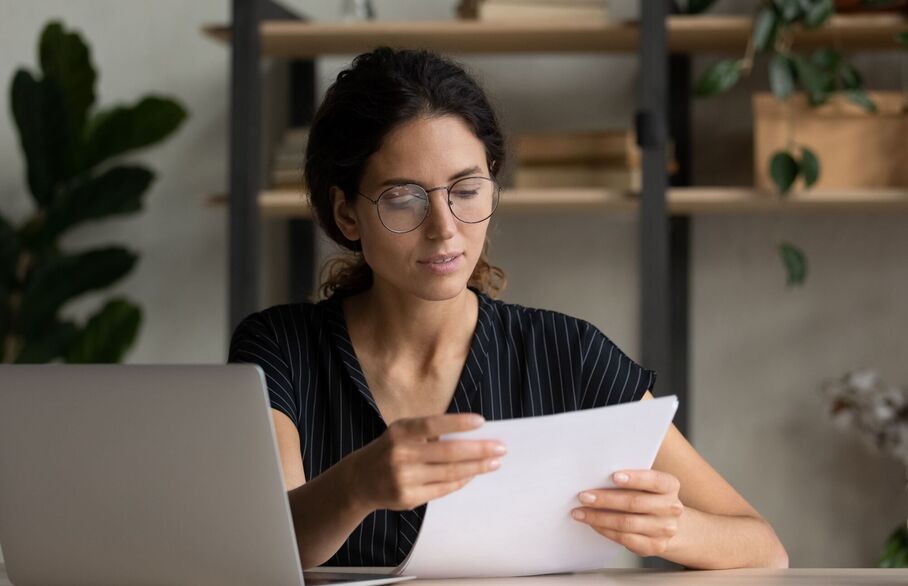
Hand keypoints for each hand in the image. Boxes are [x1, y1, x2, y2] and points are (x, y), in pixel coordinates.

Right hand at [347, 413, 505, 511]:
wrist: (359, 480)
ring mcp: (404, 478)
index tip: (481, 421)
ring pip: (449, 472)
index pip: (432, 425)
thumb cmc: (390, 450)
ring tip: (494, 462)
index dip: (457, 422)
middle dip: (478, 450)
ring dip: (476, 467)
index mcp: (400, 432)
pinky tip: (473, 474)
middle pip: (447, 452)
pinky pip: (442, 489)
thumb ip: (429, 433)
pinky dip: (461, 480)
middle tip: (501, 448)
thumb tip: (470, 435)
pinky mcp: (408, 497)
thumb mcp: (402, 433)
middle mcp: (400, 454)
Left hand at [571, 470, 683, 557]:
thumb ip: (629, 479)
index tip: (613, 476)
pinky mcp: (655, 546)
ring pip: (627, 523)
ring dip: (599, 517)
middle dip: (605, 499)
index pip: (654, 480)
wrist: (668, 524)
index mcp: (670, 485)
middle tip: (584, 496)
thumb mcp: (647, 484)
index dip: (634, 478)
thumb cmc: (649, 497)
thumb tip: (597, 476)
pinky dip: (605, 530)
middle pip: (634, 503)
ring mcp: (665, 529)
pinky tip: (593, 524)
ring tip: (581, 512)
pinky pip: (625, 538)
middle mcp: (671, 507)